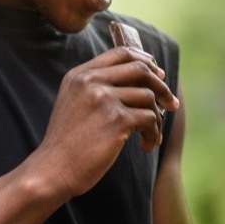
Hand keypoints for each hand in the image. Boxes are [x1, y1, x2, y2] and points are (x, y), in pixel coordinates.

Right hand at [31, 47, 179, 200]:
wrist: (52, 170)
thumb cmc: (66, 143)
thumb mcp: (74, 104)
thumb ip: (96, 87)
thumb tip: (140, 79)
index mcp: (80, 74)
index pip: (121, 53)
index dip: (145, 61)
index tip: (159, 75)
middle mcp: (91, 81)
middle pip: (140, 70)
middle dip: (162, 86)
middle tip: (171, 104)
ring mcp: (104, 99)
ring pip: (148, 97)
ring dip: (157, 119)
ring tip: (151, 136)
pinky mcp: (116, 120)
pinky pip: (150, 119)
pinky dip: (153, 134)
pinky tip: (146, 146)